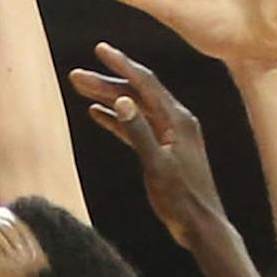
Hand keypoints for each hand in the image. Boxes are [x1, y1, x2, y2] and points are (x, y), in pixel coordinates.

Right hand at [68, 44, 228, 249]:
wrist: (201, 226)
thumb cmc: (182, 200)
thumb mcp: (157, 167)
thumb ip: (139, 133)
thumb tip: (121, 100)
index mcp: (177, 120)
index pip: (145, 83)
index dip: (122, 65)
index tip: (99, 50)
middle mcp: (176, 121)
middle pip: (137, 94)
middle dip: (107, 82)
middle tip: (76, 76)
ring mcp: (170, 135)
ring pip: (135, 109)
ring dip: (109, 99)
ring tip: (81, 90)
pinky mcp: (164, 150)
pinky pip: (137, 128)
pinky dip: (118, 120)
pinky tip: (97, 114)